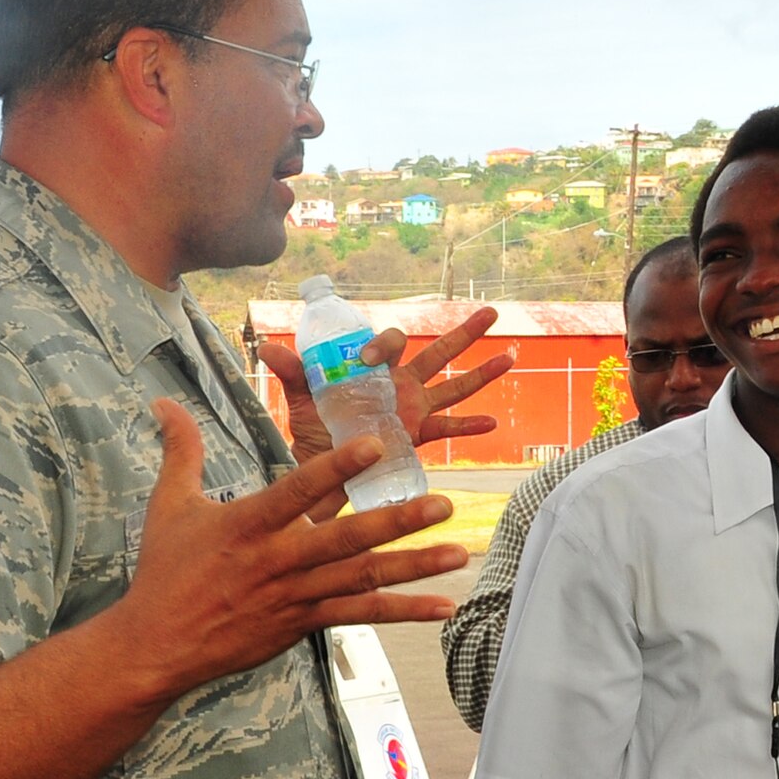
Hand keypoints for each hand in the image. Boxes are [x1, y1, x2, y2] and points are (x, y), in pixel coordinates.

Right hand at [109, 400, 470, 703]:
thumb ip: (182, 450)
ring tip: (459, 553)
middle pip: (345, 538)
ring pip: (362, 578)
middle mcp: (278, 559)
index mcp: (250, 524)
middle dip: (398, 521)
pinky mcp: (304, 623)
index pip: (299, 488)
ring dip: (414, 567)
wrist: (156, 646)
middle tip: (444, 504)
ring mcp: (295, 595)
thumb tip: (164, 401)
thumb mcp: (169, 505)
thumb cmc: (165, 571)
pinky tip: (443, 607)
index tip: (376, 444)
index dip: (338, 467)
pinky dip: (404, 612)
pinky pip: (361, 616)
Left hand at [260, 308, 516, 463]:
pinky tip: (492, 423)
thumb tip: (267, 347)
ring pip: (455, 386)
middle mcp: (402, 383)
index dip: (385, 345)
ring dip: (482, 373)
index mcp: (377, 369)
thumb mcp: (303, 398)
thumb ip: (293, 372)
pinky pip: (449, 427)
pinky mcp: (420, 434)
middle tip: (491, 312)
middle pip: (439, 353)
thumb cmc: (314, 427)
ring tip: (510, 356)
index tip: (368, 360)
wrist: (323, 466)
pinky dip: (470, 426)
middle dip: (465, 334)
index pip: (392, 344)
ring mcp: (415, 408)